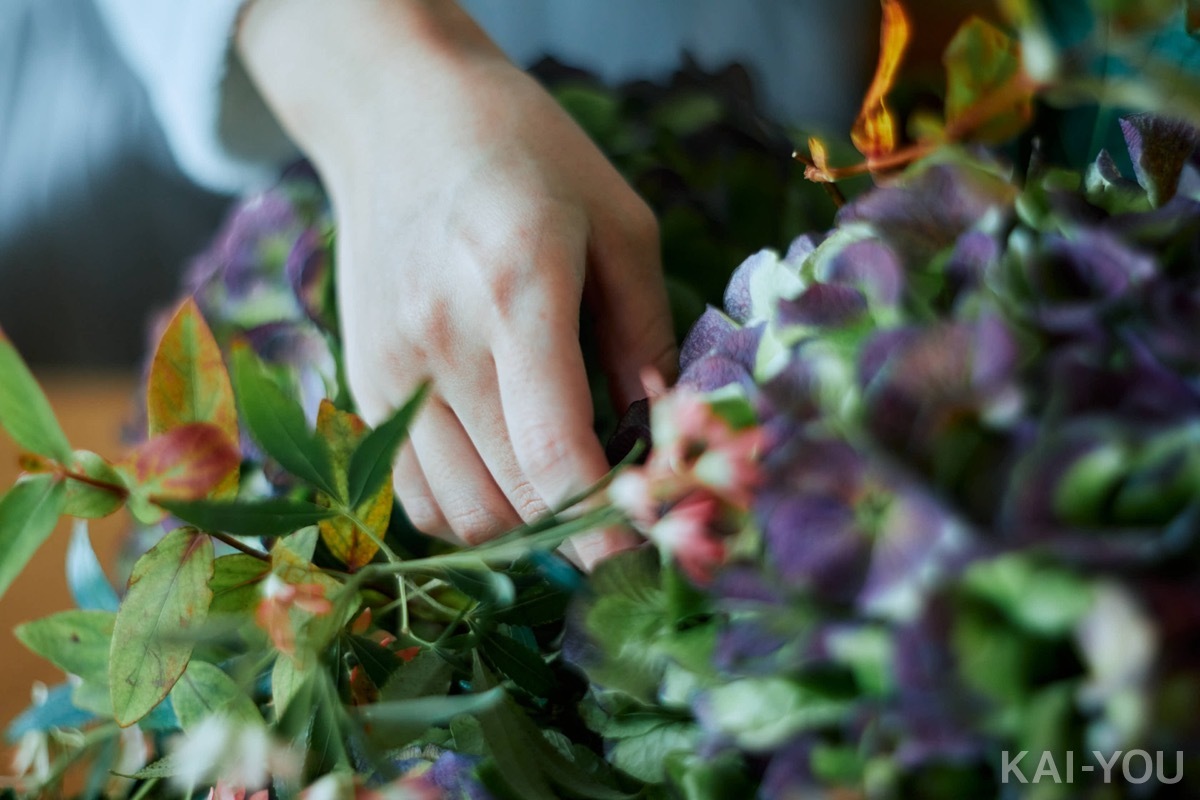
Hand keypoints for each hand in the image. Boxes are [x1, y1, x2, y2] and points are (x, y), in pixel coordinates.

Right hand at [238, 0, 676, 565]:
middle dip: (577, 533)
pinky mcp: (362, 380)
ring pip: (457, 513)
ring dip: (521, 529)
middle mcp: (440, 340)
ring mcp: (389, 367)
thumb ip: (646, 333)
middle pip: (511, 499)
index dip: (607, 524)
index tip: (646, 551)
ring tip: (564, 496)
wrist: (398, 115)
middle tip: (622, 524)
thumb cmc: (527, 154)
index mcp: (517, 290)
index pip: (557, 453)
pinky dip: (467, 509)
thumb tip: (662, 430)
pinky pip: (411, 490)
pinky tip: (506, 476)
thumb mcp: (620, 222)